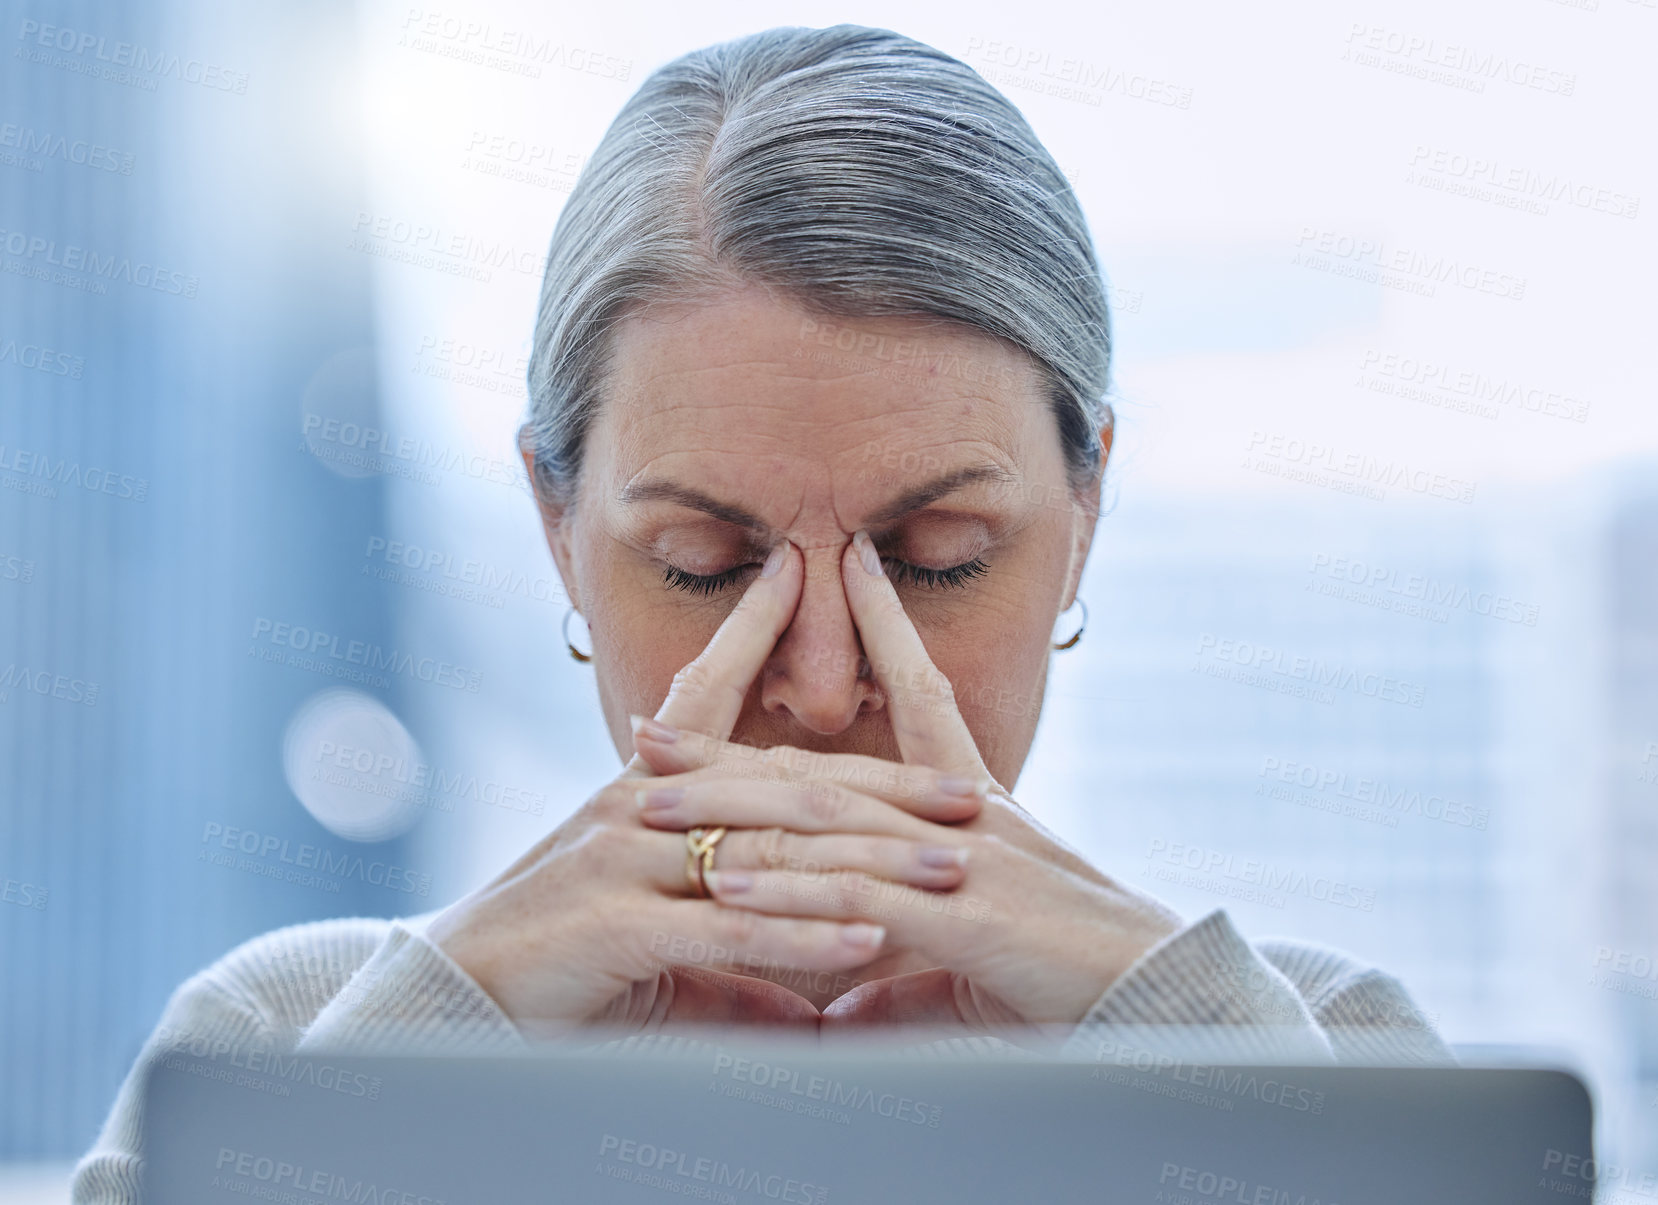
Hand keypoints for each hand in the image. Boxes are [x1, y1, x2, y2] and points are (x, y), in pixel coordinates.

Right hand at [425, 539, 981, 1037]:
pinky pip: (731, 926)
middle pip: (784, 786)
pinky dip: (805, 936)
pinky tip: (868, 942)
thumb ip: (734, 962)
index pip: (709, 690)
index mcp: (644, 789)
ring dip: (870, 864)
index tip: (804, 569)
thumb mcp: (653, 947)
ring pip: (771, 851)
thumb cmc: (552, 968)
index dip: (757, 630)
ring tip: (949, 872)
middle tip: (967, 800)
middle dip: (885, 791)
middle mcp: (638, 806)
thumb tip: (811, 1004)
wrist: (444, 1007)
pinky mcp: (617, 924)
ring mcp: (625, 859)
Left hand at [633, 530, 1185, 1034]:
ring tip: (651, 803)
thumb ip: (898, 969)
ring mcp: (954, 856)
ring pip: (822, 819)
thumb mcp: (969, 958)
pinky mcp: (958, 911)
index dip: (880, 631)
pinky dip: (785, 886)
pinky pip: (852, 893)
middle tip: (649, 733)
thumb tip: (838, 1007)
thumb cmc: (1067, 972)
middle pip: (823, 767)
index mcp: (968, 805)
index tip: (841, 574)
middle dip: (729, 749)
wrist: (1159, 993)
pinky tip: (724, 880)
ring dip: (731, 812)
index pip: (920, 694)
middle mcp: (955, 814)